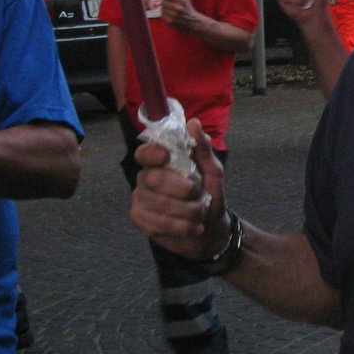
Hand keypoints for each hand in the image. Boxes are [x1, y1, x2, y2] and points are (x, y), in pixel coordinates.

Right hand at [130, 117, 227, 260]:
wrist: (211, 230)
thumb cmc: (210, 196)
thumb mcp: (212, 171)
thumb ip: (202, 149)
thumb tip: (194, 123)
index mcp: (161, 163)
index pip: (144, 152)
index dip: (152, 153)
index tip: (166, 156)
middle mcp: (145, 179)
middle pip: (153, 178)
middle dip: (184, 189)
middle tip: (200, 195)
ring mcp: (140, 200)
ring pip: (158, 203)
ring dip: (188, 210)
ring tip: (200, 212)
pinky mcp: (140, 221)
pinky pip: (157, 223)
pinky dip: (182, 226)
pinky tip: (193, 227)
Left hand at [159, 0, 202, 31]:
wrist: (192, 21)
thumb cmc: (188, 8)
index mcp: (182, 1)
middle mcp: (178, 8)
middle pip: (163, 2)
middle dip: (164, 1)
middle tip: (166, 0)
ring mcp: (173, 16)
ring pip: (162, 9)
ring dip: (164, 8)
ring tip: (168, 8)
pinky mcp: (170, 22)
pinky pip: (162, 15)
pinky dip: (164, 14)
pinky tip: (169, 13)